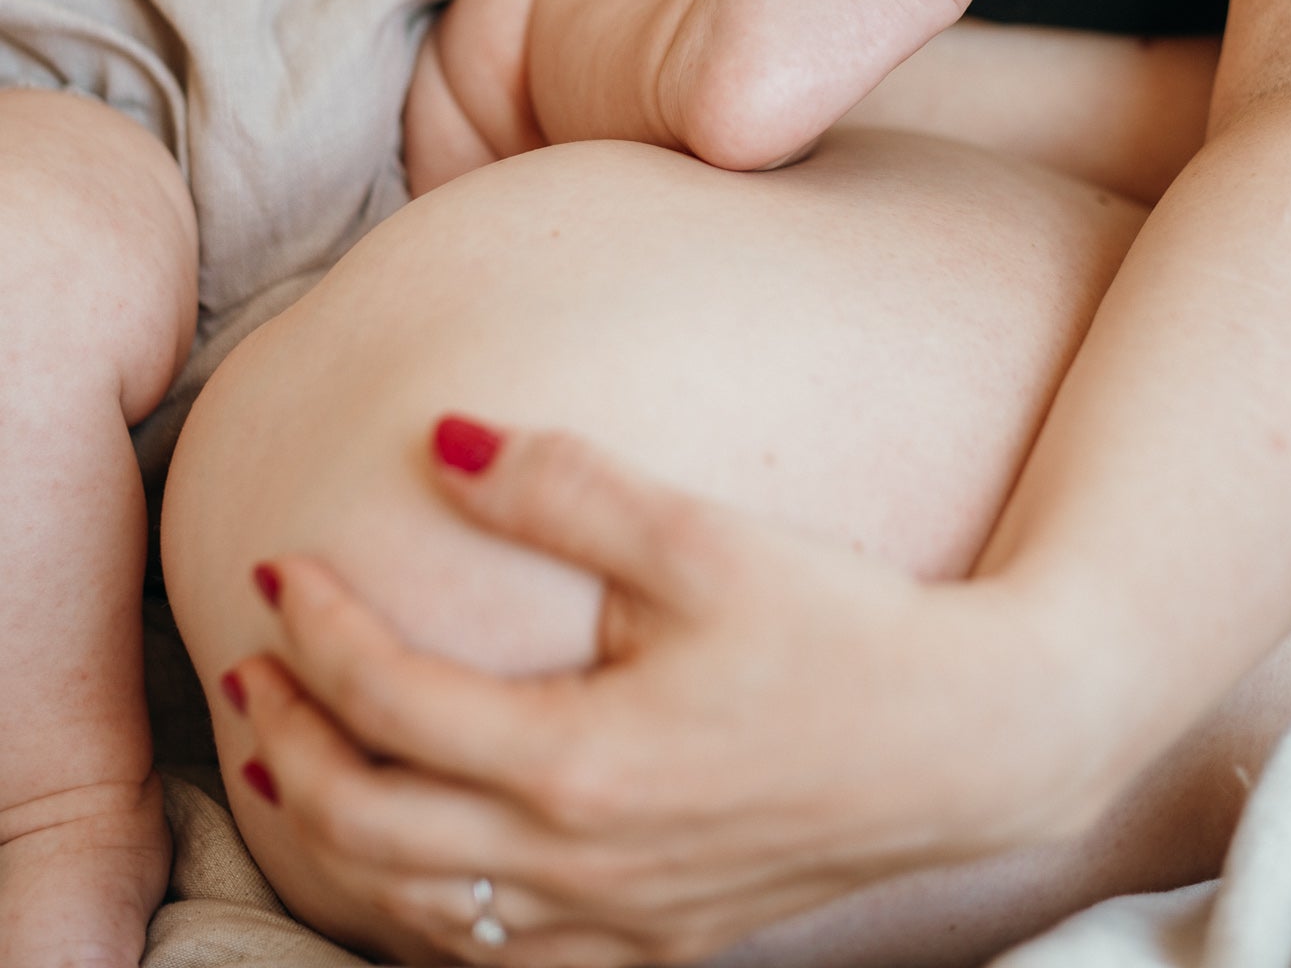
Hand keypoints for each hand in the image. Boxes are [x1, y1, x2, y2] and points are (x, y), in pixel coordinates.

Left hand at [228, 421, 1092, 966]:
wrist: (979, 741)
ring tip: (288, 765)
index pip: (390, 705)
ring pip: (416, 918)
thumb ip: (564, 487)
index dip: (318, 633)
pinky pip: (498, 963)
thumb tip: (438, 440)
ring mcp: (620, 925)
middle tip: (245, 671)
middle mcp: (583, 868)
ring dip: (330, 841)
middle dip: (284, 749)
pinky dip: (418, 914)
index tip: (280, 565)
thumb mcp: (703, 538)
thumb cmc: (845, 628)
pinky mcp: (662, 946)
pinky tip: (415, 861)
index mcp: (581, 762)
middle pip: (368, 832)